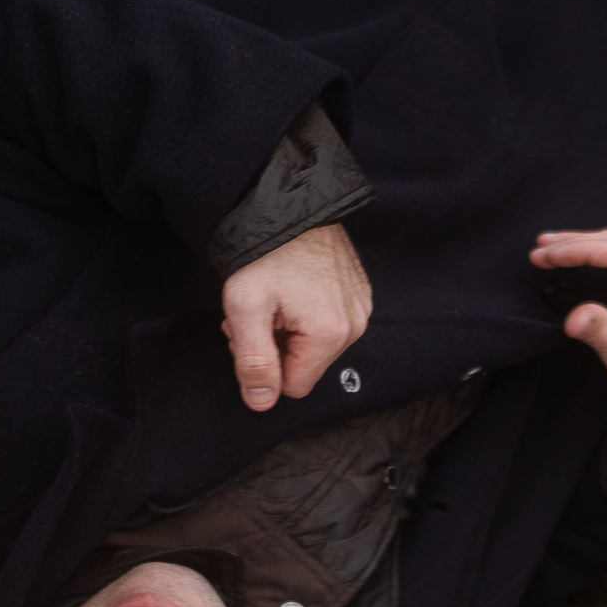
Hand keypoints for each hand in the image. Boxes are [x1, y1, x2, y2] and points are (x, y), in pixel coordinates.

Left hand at [220, 223, 371, 410]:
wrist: (289, 203)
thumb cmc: (264, 252)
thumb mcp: (245, 307)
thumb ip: (253, 360)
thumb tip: (261, 402)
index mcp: (329, 334)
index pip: (293, 386)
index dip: (264, 365)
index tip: (252, 332)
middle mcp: (355, 325)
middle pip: (306, 366)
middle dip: (277, 347)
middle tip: (259, 312)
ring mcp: (361, 308)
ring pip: (316, 346)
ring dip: (289, 330)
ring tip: (274, 298)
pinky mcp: (360, 293)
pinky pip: (330, 324)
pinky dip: (306, 314)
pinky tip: (292, 288)